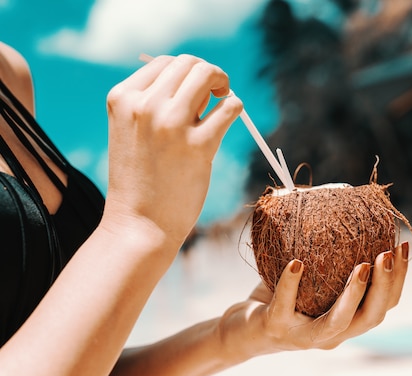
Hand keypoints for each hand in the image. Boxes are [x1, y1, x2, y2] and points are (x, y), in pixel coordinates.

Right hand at [102, 54, 242, 245]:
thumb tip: (202, 85)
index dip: (185, 73)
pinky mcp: (199, 145)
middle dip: (207, 74)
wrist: (138, 225)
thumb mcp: (132, 132)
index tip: (194, 92)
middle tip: (215, 93)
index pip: (163, 63)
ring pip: (208, 75)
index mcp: (123, 98)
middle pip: (189, 63)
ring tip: (223, 100)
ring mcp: (171, 124)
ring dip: (223, 83)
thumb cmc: (140, 180)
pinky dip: (235, 107)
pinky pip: (230, 107)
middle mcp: (145, 105)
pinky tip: (230, 118)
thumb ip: (155, 104)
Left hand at [220, 241, 409, 357]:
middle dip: (384, 286)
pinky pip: (285, 306)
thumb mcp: (314, 282)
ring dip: (354, 294)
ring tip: (362, 265)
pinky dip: (291, 284)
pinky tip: (297, 263)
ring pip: (338, 322)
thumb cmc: (282, 298)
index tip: (401, 246)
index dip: (399, 279)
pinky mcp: (276, 329)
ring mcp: (304, 337)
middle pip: (371, 317)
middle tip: (388, 254)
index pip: (384, 305)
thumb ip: (333, 261)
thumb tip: (346, 209)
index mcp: (347, 322)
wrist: (243, 330)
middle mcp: (332, 335)